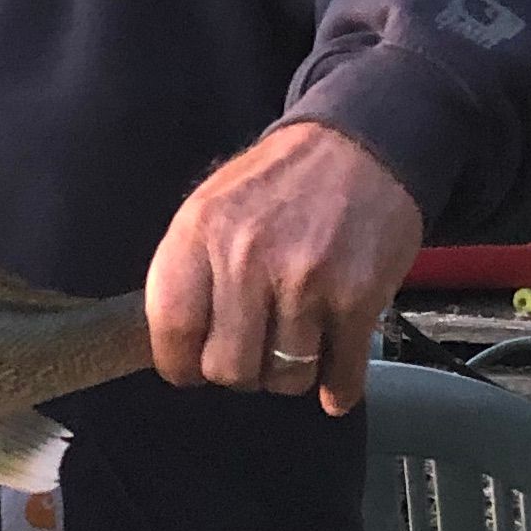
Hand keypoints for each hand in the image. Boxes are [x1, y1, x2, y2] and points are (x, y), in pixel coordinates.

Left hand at [145, 121, 424, 413]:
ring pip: (285, 379)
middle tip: (255, 348)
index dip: (180, 363)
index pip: (172, 330)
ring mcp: (305, 280)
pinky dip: (338, 385)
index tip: (193, 367)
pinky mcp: (357, 298)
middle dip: (242, 371)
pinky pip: (340, 376)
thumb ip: (187, 274)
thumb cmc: (277, 185)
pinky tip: (334, 373)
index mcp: (200, 233)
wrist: (359, 146)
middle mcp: (247, 258)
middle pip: (229, 369)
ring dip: (291, 372)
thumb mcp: (209, 207)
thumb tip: (174, 350)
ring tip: (297, 341)